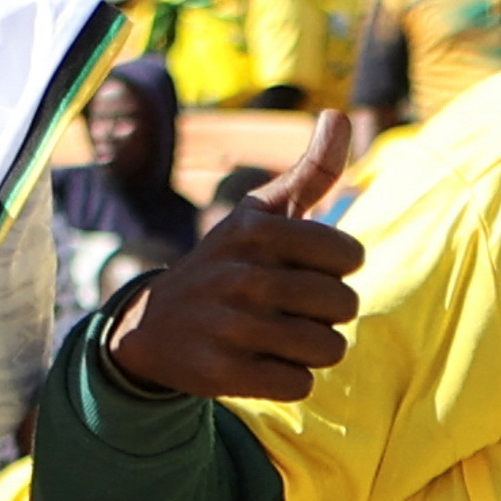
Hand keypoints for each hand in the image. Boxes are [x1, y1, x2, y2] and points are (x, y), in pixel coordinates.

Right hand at [101, 111, 367, 400]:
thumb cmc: (227, 264)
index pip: (350, 257)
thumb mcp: (260, 215)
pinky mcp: (221, 373)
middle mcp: (242, 275)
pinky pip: (299, 385)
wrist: (150, 326)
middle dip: (327, 314)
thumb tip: (339, 114)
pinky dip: (290, 380)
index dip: (336, 270)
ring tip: (278, 337)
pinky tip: (261, 363)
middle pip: (344, 306)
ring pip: (328, 349)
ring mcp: (229, 326)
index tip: (304, 269)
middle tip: (289, 309)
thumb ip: (312, 171)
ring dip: (313, 350)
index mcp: (258, 230)